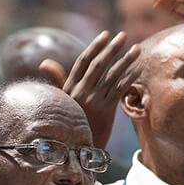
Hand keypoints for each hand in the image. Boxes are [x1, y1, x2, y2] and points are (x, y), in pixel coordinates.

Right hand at [62, 30, 140, 148]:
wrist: (76, 149)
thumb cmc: (70, 122)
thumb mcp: (61, 101)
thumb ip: (58, 80)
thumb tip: (45, 63)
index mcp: (69, 87)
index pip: (82, 61)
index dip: (95, 46)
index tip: (106, 35)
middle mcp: (80, 92)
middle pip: (98, 64)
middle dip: (112, 48)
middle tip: (123, 36)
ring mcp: (93, 101)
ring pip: (112, 75)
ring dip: (126, 60)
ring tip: (137, 48)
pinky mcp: (105, 110)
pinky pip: (120, 88)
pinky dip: (130, 77)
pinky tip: (138, 68)